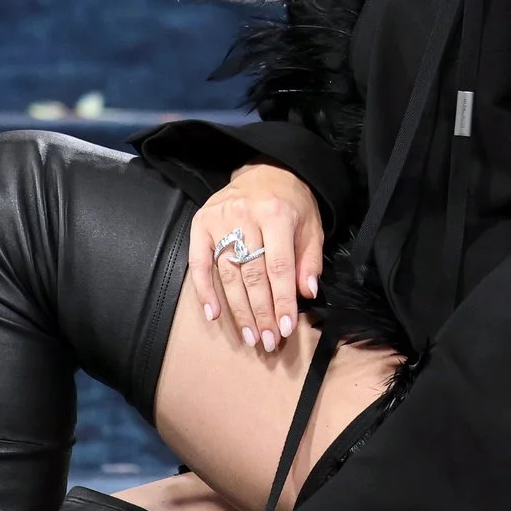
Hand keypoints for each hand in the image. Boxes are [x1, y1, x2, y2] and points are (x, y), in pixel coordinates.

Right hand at [190, 164, 323, 354]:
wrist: (266, 170)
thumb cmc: (291, 202)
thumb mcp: (311, 226)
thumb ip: (309, 259)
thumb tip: (306, 293)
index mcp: (277, 214)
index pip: (278, 267)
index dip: (281, 300)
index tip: (285, 327)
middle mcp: (245, 216)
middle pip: (252, 275)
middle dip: (260, 312)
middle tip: (266, 340)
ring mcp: (219, 220)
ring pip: (228, 274)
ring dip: (238, 310)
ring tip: (249, 335)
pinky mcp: (200, 223)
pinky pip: (198, 263)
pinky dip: (204, 291)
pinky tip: (214, 315)